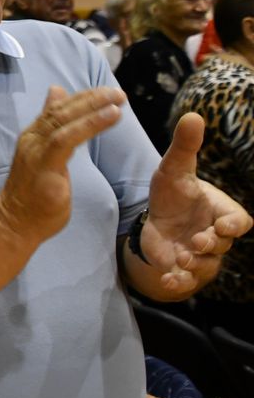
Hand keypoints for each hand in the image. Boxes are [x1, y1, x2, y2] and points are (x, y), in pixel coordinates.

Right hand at [0, 86, 125, 242]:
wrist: (15, 222)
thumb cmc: (33, 194)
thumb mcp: (45, 156)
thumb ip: (53, 128)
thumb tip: (57, 93)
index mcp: (33, 136)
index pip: (56, 109)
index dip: (82, 98)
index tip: (106, 92)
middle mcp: (32, 139)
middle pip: (61, 110)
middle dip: (91, 98)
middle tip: (117, 92)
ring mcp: (35, 151)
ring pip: (64, 120)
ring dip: (93, 107)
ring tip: (118, 100)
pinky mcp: (44, 165)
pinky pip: (67, 138)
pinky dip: (90, 124)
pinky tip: (111, 116)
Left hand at [143, 113, 252, 292]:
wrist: (156, 216)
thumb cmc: (173, 191)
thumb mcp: (174, 168)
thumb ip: (185, 146)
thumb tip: (193, 115)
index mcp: (223, 212)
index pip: (240, 222)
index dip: (233, 225)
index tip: (222, 224)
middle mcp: (216, 235)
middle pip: (223, 245)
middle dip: (211, 244)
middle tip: (197, 240)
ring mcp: (201, 255)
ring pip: (206, 265)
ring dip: (195, 264)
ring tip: (181, 258)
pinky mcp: (182, 268)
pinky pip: (186, 281)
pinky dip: (177, 282)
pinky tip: (166, 280)